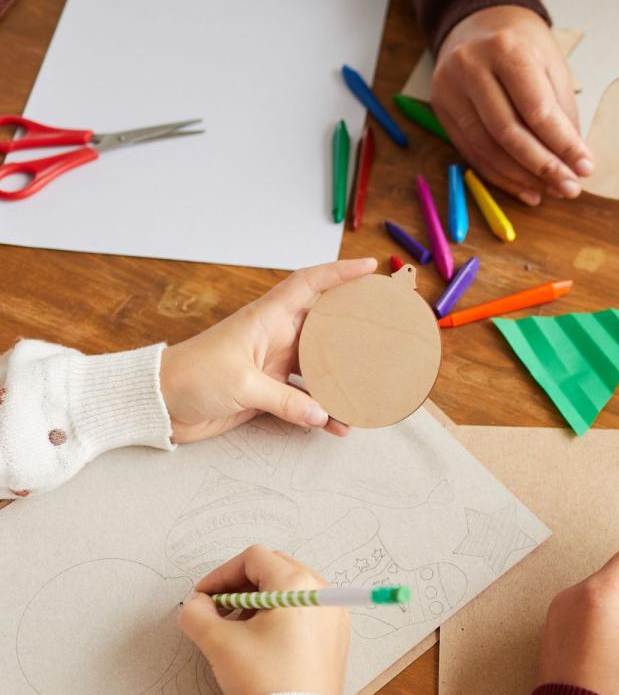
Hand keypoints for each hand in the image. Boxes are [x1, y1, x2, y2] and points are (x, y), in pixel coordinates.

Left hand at [159, 257, 376, 442]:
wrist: (157, 403)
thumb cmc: (190, 377)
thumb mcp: (241, 385)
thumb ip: (284, 400)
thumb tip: (321, 414)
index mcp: (266, 319)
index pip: (308, 284)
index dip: (339, 273)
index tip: (368, 269)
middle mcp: (275, 338)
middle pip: (325, 326)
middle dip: (355, 327)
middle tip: (384, 332)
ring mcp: (273, 365)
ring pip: (320, 366)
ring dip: (342, 379)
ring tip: (368, 390)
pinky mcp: (268, 391)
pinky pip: (305, 400)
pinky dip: (321, 412)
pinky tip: (338, 425)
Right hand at [179, 545, 350, 694]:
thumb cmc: (265, 681)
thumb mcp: (220, 644)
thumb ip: (198, 615)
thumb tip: (195, 604)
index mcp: (297, 584)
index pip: (253, 559)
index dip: (221, 575)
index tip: (203, 598)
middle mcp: (323, 591)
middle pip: (275, 568)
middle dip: (240, 586)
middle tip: (217, 610)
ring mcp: (334, 613)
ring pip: (290, 588)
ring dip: (259, 600)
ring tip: (237, 628)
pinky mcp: (336, 634)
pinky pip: (305, 609)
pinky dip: (280, 614)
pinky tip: (261, 640)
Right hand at [431, 6, 591, 206]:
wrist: (479, 22)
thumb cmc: (522, 45)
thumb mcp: (551, 65)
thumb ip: (561, 112)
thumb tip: (573, 162)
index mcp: (506, 49)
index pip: (536, 110)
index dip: (562, 145)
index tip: (585, 168)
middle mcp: (471, 67)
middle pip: (508, 133)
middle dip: (543, 167)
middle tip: (569, 188)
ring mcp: (450, 89)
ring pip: (487, 148)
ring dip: (522, 178)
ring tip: (550, 191)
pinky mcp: (441, 109)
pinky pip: (472, 153)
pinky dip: (501, 176)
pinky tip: (526, 188)